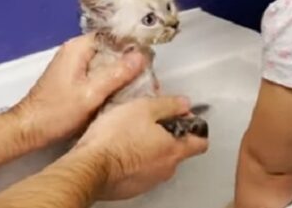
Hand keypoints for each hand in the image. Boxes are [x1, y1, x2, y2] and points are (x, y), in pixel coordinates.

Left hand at [11, 34, 144, 147]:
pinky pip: (100, 73)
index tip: (152, 59)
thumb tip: (143, 55)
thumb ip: (117, 73)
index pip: (113, 35)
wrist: (28, 131)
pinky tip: (125, 94)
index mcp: (79, 48)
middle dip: (131, 61)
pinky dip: (113, 81)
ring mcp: (75, 65)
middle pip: (112, 48)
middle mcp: (77, 51)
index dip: (134, 45)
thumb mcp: (91, 94)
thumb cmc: (56, 112)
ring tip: (143, 86)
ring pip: (107, 62)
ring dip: (124, 73)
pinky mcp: (76, 79)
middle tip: (150, 77)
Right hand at [71, 95, 208, 199]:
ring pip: (158, 161)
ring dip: (150, 147)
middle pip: (178, 150)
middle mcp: (165, 169)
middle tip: (150, 121)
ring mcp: (149, 181)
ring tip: (131, 133)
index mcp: (174, 149)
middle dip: (168, 134)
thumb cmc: (115, 138)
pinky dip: (135, 160)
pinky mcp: (132, 188)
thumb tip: (184, 103)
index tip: (182, 118)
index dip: (195, 127)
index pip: (201, 143)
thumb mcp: (144, 108)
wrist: (89, 167)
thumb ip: (169, 105)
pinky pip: (140, 171)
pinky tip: (121, 148)